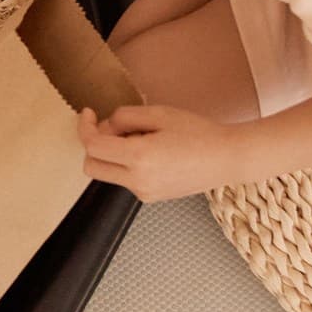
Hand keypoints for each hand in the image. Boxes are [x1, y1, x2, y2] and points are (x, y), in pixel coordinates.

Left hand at [77, 104, 247, 202]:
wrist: (227, 158)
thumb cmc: (198, 132)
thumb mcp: (159, 114)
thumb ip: (124, 117)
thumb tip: (104, 127)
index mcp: (139, 157)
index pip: (93, 146)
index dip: (84, 127)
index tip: (88, 113)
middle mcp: (137, 180)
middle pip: (91, 167)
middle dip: (93, 145)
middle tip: (114, 128)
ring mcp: (143, 192)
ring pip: (107, 173)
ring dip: (111, 155)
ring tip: (142, 138)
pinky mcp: (150, 198)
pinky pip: (125, 179)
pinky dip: (126, 164)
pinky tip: (150, 152)